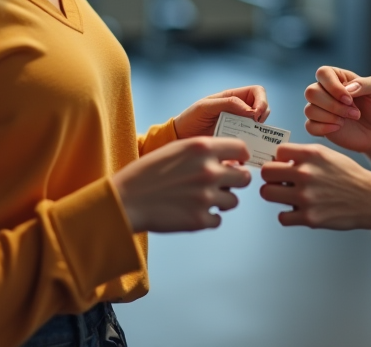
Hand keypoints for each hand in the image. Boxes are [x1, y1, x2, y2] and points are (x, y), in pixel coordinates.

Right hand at [112, 137, 251, 232]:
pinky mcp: (200, 220)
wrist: (126, 200)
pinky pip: (218, 219)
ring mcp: (206, 197)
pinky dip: (208, 217)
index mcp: (203, 149)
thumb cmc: (148, 173)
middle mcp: (209, 171)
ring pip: (233, 201)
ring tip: (200, 198)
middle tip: (222, 184)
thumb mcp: (176, 149)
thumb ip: (204, 152)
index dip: (241, 157)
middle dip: (235, 181)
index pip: (241, 149)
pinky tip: (191, 211)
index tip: (236, 163)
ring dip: (221, 200)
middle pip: (244, 178)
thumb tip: (229, 160)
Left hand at [173, 85, 269, 138]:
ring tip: (250, 136)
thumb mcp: (205, 107)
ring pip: (261, 124)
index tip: (256, 114)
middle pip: (263, 107)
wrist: (181, 137)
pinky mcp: (237, 138)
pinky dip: (254, 142)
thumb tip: (250, 111)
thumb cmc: (191, 118)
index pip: (258, 92)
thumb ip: (227, 104)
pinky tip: (246, 147)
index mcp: (233, 97)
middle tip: (255, 125)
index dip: (262, 100)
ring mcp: (239, 124)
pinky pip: (252, 139)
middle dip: (263, 114)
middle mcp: (240, 109)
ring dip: (260, 129)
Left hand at [259, 143, 370, 229]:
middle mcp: (306, 173)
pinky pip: (282, 217)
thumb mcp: (327, 155)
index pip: (277, 151)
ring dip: (275, 195)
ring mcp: (306, 197)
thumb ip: (303, 155)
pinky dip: (287, 215)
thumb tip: (278, 162)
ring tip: (287, 196)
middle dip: (271, 177)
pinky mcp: (309, 218)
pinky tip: (298, 211)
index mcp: (310, 154)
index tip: (284, 166)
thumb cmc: (349, 176)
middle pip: (266, 172)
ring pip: (267, 193)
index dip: (279, 159)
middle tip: (280, 182)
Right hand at [303, 66, 370, 152]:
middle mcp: (325, 91)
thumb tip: (347, 88)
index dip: (333, 86)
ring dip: (331, 117)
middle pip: (311, 92)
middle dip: (333, 105)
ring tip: (348, 120)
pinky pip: (309, 126)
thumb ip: (365, 84)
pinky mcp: (319, 126)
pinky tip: (338, 128)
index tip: (350, 99)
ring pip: (309, 109)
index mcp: (337, 77)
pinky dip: (323, 128)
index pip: (322, 73)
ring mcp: (320, 109)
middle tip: (354, 113)